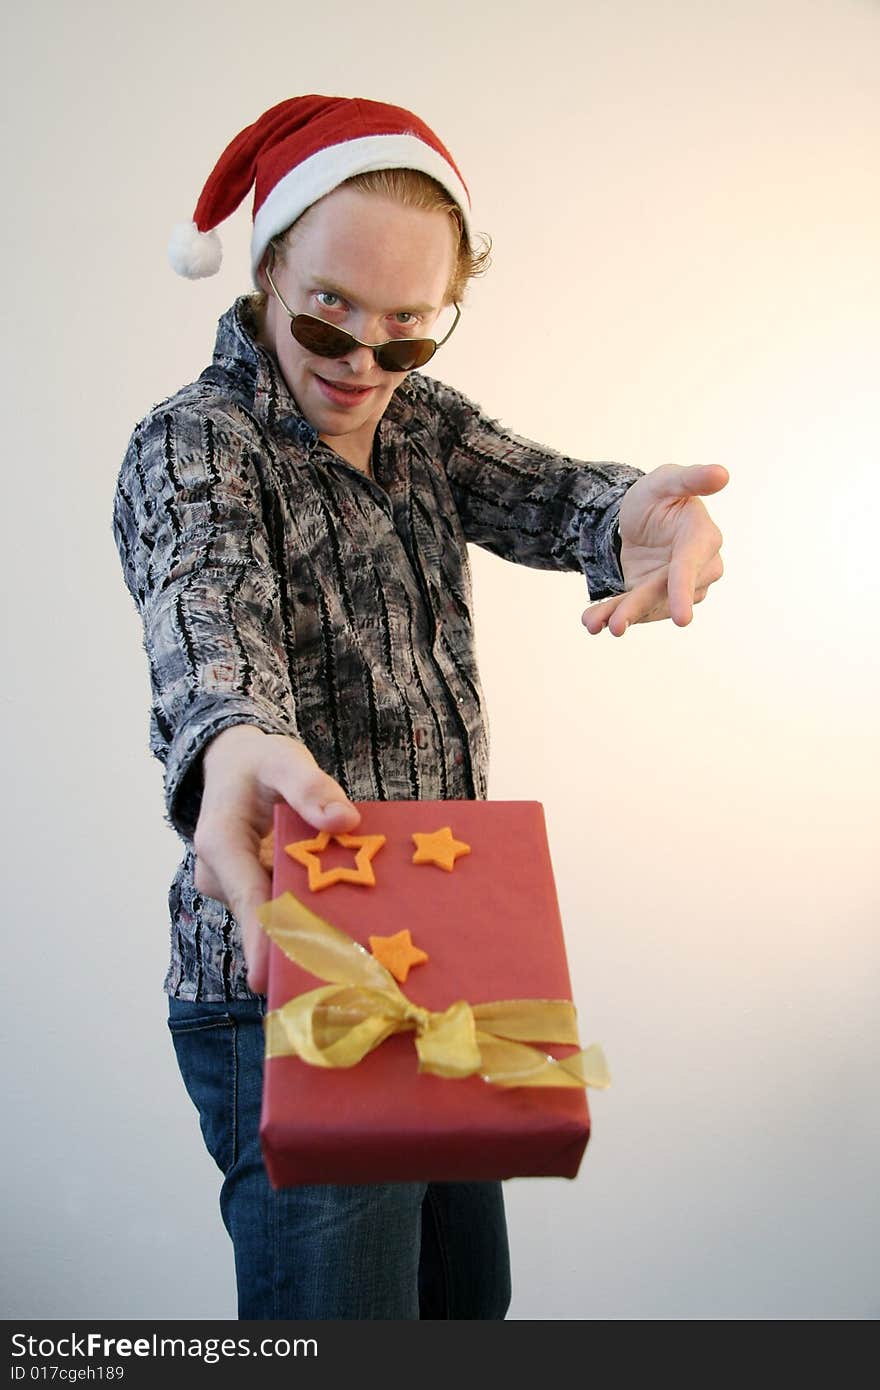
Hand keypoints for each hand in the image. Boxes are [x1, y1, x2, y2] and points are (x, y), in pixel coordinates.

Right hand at [192, 725, 359, 992]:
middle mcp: (219, 874)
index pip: (247, 899)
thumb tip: (345, 820)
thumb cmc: (258, 762)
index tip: (268, 978)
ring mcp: (232, 886)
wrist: (232, 763)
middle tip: (350, 967)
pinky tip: (346, 923)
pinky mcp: (247, 891)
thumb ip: (311, 787)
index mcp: (220, 843)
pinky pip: (278, 906)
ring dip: (309, 925)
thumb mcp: (284, 761)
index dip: (261, 940)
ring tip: (358, 949)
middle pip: (264, 917)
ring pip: (273, 914)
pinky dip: (307, 911)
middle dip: (302, 939)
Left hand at [582, 463, 727, 634]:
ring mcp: (675, 588)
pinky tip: (592, 621)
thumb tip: (722, 473)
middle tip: (617, 626)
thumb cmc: (660, 494)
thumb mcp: (668, 480)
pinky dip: (611, 614)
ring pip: (647, 606)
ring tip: (592, 624)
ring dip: (621, 616)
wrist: (641, 516)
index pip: (691, 567)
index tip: (681, 619)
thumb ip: (691, 478)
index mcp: (702, 539)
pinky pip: (633, 608)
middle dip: (639, 609)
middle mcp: (697, 570)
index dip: (683, 590)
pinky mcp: (654, 597)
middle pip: (665, 593)